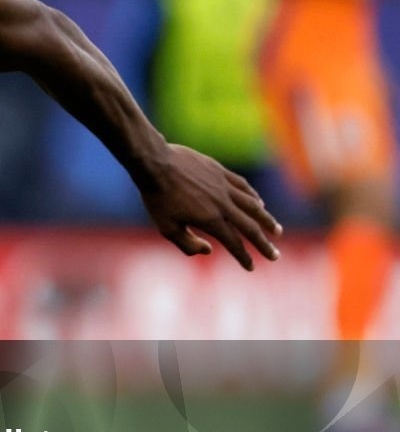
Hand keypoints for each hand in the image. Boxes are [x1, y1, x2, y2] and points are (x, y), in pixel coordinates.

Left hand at [138, 143, 281, 270]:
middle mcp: (223, 204)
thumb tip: (209, 251)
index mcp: (210, 220)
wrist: (155, 164)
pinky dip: (254, 197)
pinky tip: (259, 203)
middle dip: (264, 244)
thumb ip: (188, 244)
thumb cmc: (157, 198)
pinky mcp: (221, 172)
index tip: (251, 268)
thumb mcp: (166, 228)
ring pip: (253, 206)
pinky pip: (243, 186)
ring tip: (276, 231)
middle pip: (250, 227)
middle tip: (274, 256)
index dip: (243, 257)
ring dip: (266, 220)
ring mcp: (224, 186)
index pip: (234, 244)